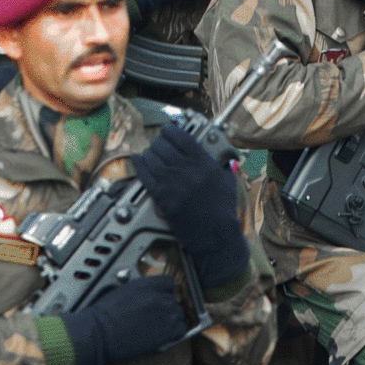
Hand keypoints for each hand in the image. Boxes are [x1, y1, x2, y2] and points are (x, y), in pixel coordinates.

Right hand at [60, 275, 189, 364]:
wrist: (101, 332)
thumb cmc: (104, 315)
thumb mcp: (120, 292)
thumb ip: (139, 292)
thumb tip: (145, 298)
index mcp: (146, 284)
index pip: (168, 283)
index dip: (164, 292)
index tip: (159, 299)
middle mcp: (159, 296)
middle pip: (174, 300)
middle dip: (166, 308)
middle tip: (154, 318)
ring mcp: (166, 313)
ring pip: (179, 315)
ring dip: (171, 320)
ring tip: (156, 328)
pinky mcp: (169, 330)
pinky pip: (182, 330)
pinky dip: (175, 334)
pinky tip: (162, 336)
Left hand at [132, 121, 250, 288]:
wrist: (215, 234)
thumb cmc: (223, 209)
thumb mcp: (226, 180)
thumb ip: (220, 163)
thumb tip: (218, 152)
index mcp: (203, 162)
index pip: (180, 135)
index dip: (170, 130)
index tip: (168, 131)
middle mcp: (186, 169)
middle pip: (162, 144)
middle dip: (159, 142)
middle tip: (159, 144)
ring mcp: (171, 182)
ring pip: (151, 156)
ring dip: (149, 152)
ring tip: (151, 154)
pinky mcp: (161, 195)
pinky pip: (143, 173)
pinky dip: (139, 163)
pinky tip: (139, 160)